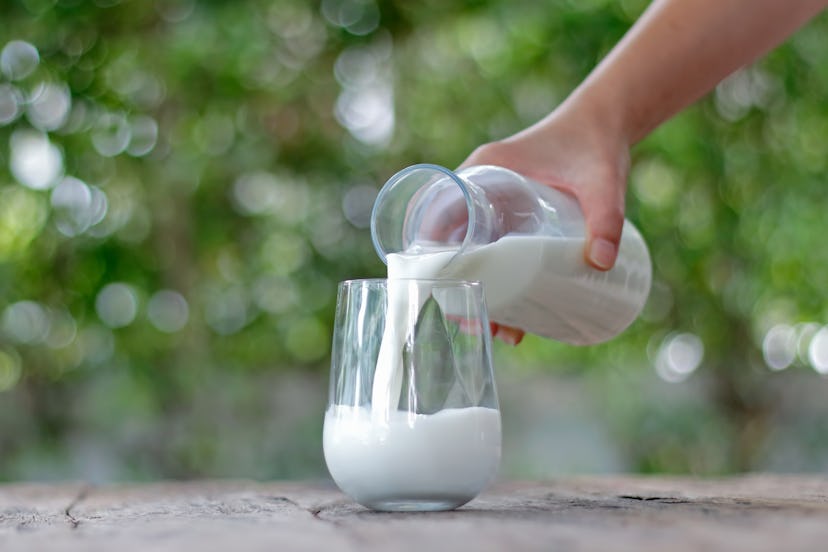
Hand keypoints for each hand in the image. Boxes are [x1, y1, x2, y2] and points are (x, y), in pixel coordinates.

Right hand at [458, 101, 630, 344]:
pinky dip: (494, 278)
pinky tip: (514, 311)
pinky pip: (491, 248)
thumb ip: (606, 218)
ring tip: (500, 329)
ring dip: (479, 287)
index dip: (434, 256)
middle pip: (452, 242)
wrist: (606, 123)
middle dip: (459, 285)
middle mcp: (479, 185)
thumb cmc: (597, 144)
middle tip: (478, 322)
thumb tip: (601, 263)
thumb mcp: (601, 181)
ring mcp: (494, 201)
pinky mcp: (512, 214)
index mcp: (483, 170)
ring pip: (472, 251)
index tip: (447, 292)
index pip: (437, 214)